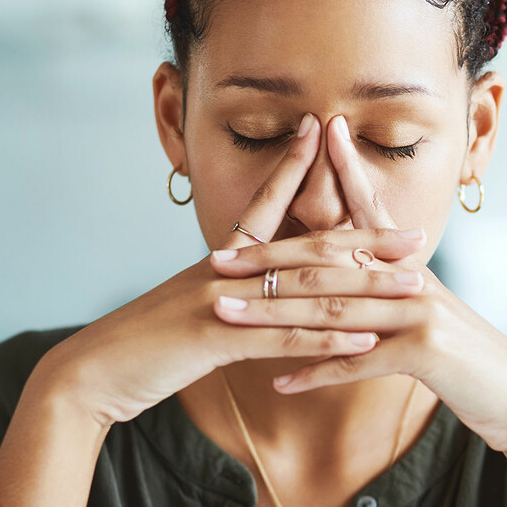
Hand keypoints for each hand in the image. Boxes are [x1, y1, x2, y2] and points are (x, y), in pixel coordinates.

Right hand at [34, 113, 428, 426]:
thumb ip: (223, 296)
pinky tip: (366, 340)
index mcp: (218, 260)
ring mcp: (222, 301)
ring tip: (412, 286)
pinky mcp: (216, 339)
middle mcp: (224, 270)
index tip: (326, 134)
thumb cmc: (138, 346)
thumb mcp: (184, 311)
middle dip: (367, 240)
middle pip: (307, 249)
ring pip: (307, 292)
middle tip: (417, 233)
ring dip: (365, 290)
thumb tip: (251, 293)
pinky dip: (328, 339)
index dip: (297, 168)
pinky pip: (284, 337)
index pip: (265, 206)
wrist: (89, 372)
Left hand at [209, 115, 506, 456]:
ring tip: (226, 313)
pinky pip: (356, 364)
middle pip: (331, 260)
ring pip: (331, 308)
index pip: (371, 214)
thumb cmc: (475, 366)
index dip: (345, 173)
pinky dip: (315, 373)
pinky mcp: (424, 355)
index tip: (315, 135)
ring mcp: (419, 315)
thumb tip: (362, 290)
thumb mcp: (433, 322)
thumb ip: (397, 301)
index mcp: (413, 269)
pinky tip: (279, 382)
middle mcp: (414, 281)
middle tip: (217, 256)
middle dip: (268, 258)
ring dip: (272, 314)